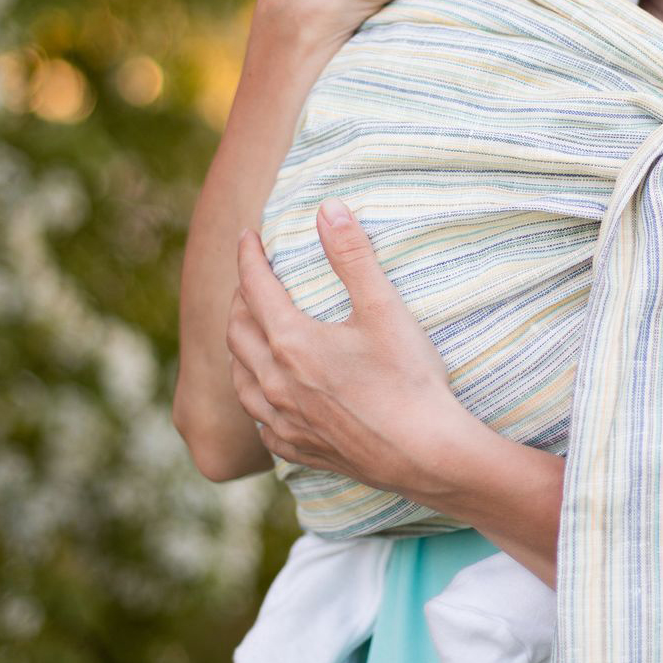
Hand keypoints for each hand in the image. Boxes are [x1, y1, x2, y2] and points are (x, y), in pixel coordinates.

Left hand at [226, 198, 481, 505]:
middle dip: (240, 298)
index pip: (255, 287)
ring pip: (239, 377)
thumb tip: (328, 209)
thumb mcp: (384, 308)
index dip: (249, 257)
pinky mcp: (296, 448)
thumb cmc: (409, 379)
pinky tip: (267, 393)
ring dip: (238, 346)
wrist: (424, 454)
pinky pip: (258, 419)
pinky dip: (254, 394)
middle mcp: (274, 382)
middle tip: (252, 279)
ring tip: (249, 331)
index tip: (248, 236)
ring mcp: (281, 420)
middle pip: (238, 331)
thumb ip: (353, 256)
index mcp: (290, 342)